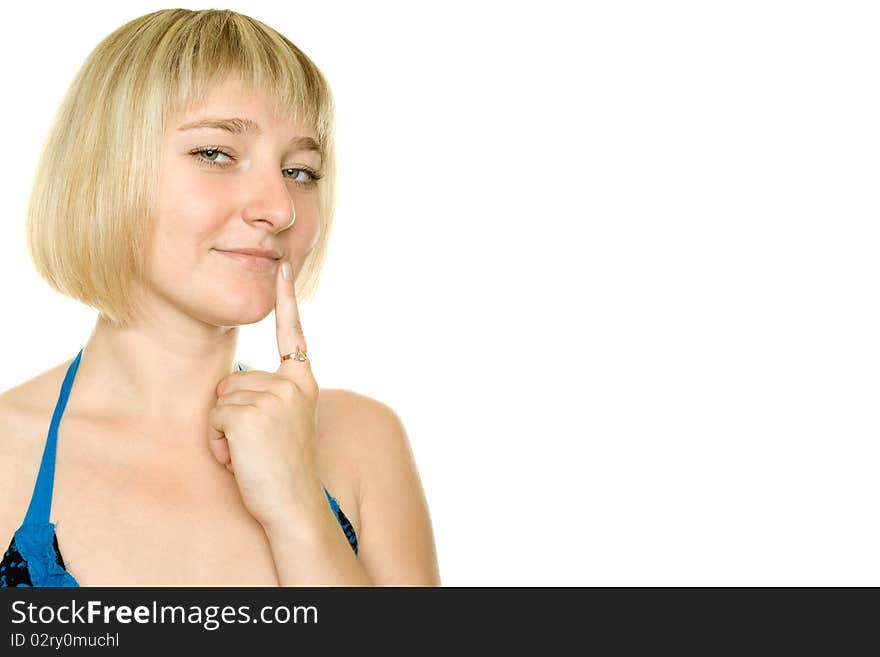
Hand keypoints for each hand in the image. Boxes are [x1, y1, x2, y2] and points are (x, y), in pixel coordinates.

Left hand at [207, 260, 321, 529]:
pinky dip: (219, 443)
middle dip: (233, 412)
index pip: (293, 334)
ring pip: (221, 397)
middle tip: (257, 445)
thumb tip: (228, 384)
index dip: (286, 299)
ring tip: (251, 454)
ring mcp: (273, 397)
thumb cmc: (282, 471)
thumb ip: (266, 396)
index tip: (284, 267)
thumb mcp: (283, 423)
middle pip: (234, 377)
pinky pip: (215, 417)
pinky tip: (241, 460)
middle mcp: (292, 384)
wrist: (293, 507)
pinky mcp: (249, 413)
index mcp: (303, 383)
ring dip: (225, 430)